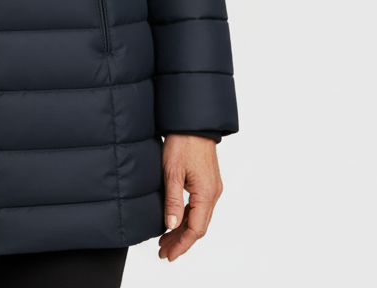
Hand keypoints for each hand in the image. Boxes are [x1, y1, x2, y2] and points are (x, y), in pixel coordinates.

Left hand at [158, 134, 223, 261]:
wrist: (193, 122)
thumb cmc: (183, 142)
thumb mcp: (172, 171)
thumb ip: (173, 200)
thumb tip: (171, 225)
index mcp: (206, 194)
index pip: (196, 230)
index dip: (182, 245)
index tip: (168, 255)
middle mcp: (213, 193)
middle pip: (199, 227)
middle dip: (181, 241)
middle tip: (164, 251)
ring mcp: (212, 187)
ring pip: (199, 217)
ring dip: (183, 230)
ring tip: (166, 240)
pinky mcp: (208, 181)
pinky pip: (200, 207)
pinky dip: (188, 217)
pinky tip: (176, 220)